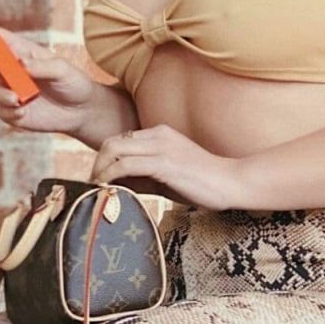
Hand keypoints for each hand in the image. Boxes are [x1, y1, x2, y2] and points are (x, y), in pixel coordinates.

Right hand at [0, 23, 95, 135]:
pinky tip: (24, 112)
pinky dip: (10, 111)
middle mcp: (8, 69)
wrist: (82, 110)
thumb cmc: (72, 81)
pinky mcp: (11, 112)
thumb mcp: (62, 69)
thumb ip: (41, 65)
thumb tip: (19, 64)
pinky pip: (1, 111)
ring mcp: (8, 91)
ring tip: (17, 99)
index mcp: (19, 50)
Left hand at [89, 123, 242, 211]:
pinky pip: (125, 165)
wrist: (232, 182)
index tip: (98, 181)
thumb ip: (143, 178)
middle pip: (111, 142)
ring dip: (99, 171)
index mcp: (159, 133)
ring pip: (114, 150)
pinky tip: (108, 190)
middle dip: (96, 164)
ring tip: (96, 190)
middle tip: (92, 187)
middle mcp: (158, 135)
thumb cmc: (202, 183)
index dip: (104, 161)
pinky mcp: (164, 163)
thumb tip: (115, 187)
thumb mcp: (167, 177)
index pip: (120, 140)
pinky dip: (110, 177)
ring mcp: (161, 147)